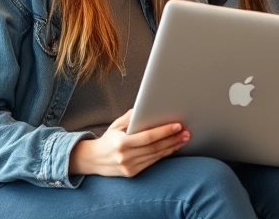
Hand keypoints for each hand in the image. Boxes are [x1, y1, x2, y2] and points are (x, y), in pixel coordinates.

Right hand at [68, 109, 189, 176]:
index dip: (164, 132)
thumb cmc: (108, 139)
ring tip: (183, 139)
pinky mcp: (132, 173)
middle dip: (172, 139)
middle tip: (186, 132)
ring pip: (155, 156)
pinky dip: (164, 154)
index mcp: (121, 143)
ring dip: (172, 147)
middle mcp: (125, 157)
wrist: (92, 160)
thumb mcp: (116, 125)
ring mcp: (129, 167)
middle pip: (155, 148)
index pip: (148, 137)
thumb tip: (147, 106)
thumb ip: (131, 116)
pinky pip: (152, 162)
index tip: (177, 126)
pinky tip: (172, 147)